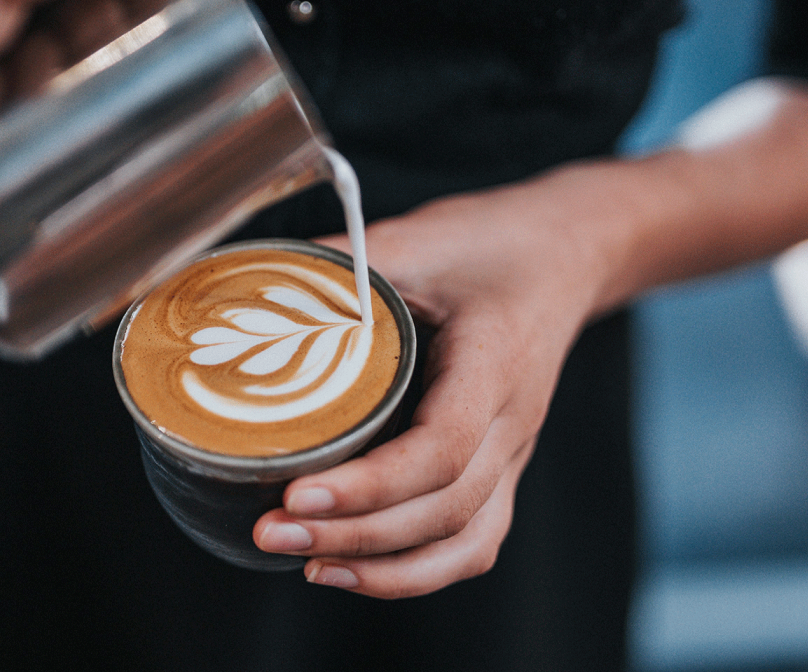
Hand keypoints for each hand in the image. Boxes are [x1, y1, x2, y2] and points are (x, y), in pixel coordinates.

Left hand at [253, 169, 615, 597]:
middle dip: (355, 534)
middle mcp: (514, 421)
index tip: (296, 493)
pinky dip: (417, 570)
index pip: (441, 447)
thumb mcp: (415, 237)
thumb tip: (245, 285)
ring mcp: (514, 451)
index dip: (369, 483)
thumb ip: (338, 262)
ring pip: (465, 541)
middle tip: (273, 531)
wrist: (562, 254)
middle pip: (445, 508)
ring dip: (384, 568)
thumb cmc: (490, 243)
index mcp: (495, 363)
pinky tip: (355, 568)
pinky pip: (473, 540)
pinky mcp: (502, 465)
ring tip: (307, 564)